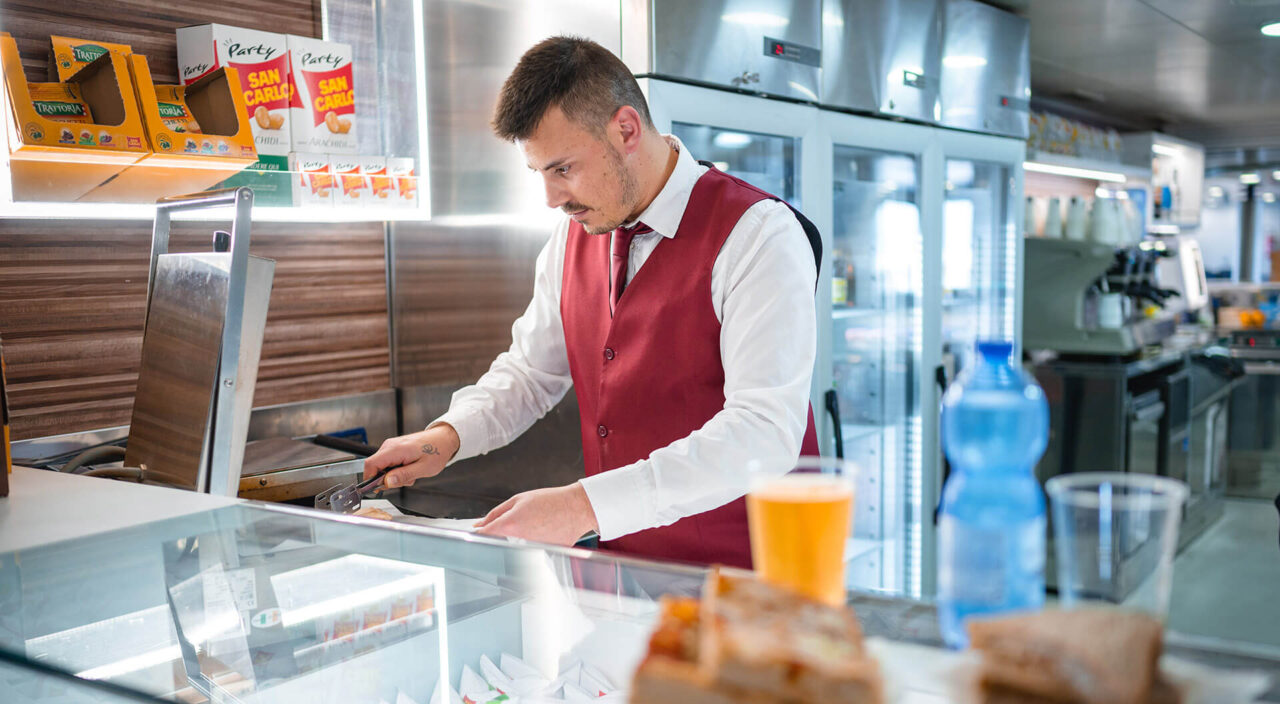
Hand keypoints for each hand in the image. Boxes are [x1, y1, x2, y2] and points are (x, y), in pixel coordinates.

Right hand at [362, 424, 460, 489]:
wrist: (443, 439)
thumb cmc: (436, 451)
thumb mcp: (423, 468)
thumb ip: (403, 475)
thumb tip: (387, 482)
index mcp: (395, 450)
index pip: (370, 465)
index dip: (370, 479)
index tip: (378, 488)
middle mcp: (389, 446)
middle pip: (375, 468)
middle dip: (386, 479)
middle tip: (405, 480)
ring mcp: (391, 446)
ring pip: (382, 467)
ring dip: (394, 475)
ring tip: (411, 473)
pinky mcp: (394, 448)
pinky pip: (388, 463)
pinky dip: (396, 470)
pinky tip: (409, 468)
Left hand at [475, 483, 599, 545]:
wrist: (577, 508)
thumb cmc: (551, 501)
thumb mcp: (519, 499)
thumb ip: (496, 513)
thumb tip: (481, 523)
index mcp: (511, 524)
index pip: (485, 535)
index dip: (477, 535)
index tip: (472, 536)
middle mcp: (519, 540)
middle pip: (501, 542)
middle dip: (503, 535)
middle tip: (519, 523)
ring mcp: (532, 549)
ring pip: (517, 548)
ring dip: (521, 539)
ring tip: (537, 523)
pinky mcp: (544, 555)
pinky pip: (533, 551)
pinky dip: (535, 543)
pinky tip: (546, 531)